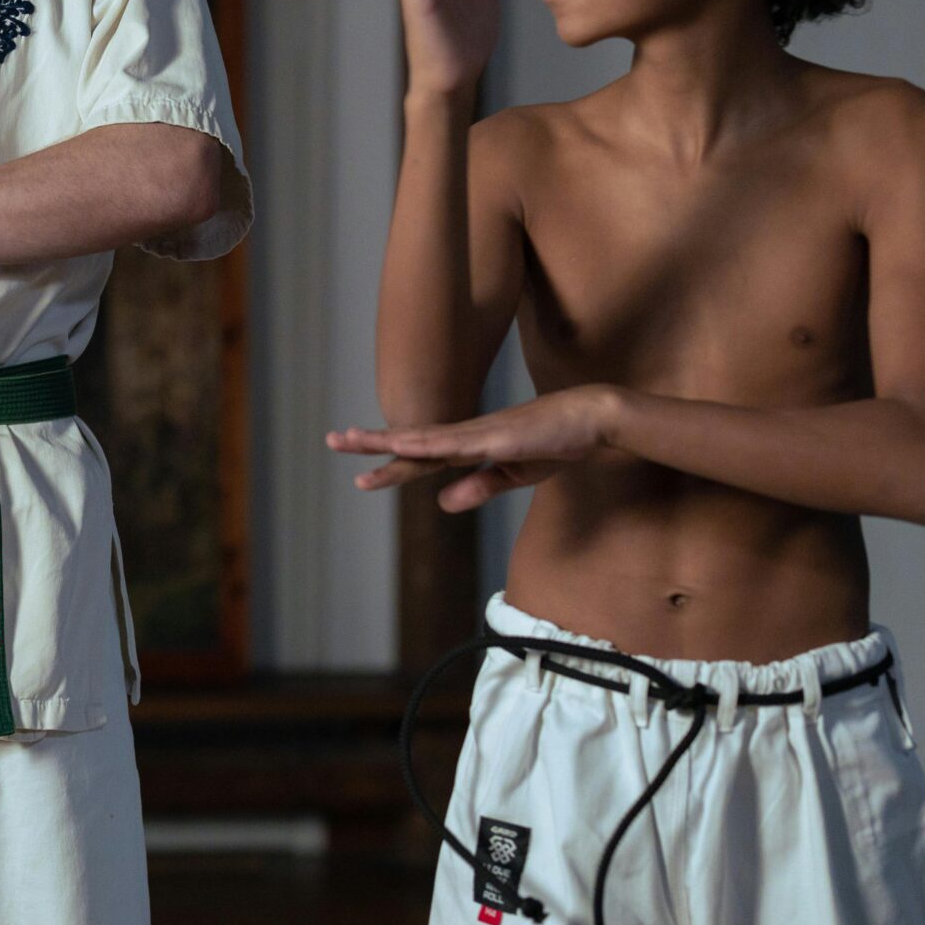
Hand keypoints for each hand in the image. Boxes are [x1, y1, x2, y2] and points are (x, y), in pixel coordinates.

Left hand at [327, 386, 622, 512]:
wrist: (592, 420)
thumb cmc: (556, 443)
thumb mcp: (513, 475)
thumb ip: (479, 487)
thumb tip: (442, 503)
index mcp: (469, 444)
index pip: (420, 452)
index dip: (388, 452)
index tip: (356, 452)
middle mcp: (467, 434)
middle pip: (412, 440)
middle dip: (373, 441)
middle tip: (333, 439)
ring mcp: (480, 432)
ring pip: (424, 439)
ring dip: (388, 440)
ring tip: (352, 440)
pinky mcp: (497, 436)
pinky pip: (455, 443)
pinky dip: (426, 444)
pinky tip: (402, 444)